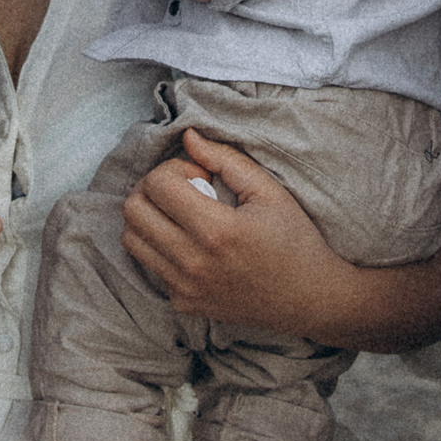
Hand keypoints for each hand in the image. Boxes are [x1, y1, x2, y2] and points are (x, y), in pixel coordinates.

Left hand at [120, 128, 342, 332]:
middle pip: (132, 210)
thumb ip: (225, 159)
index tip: (200, 177)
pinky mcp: (182, 303)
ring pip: (130, 239)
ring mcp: (184, 287)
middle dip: (153, 188)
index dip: (174, 169)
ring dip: (150, 218)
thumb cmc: (294, 240)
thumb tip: (188, 137)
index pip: (156, 184)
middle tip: (184, 191)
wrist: (309, 299)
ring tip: (182, 215)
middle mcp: (193, 262)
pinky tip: (192, 244)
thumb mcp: (268, 191)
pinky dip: (161, 248)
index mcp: (216, 230)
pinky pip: (150, 265)